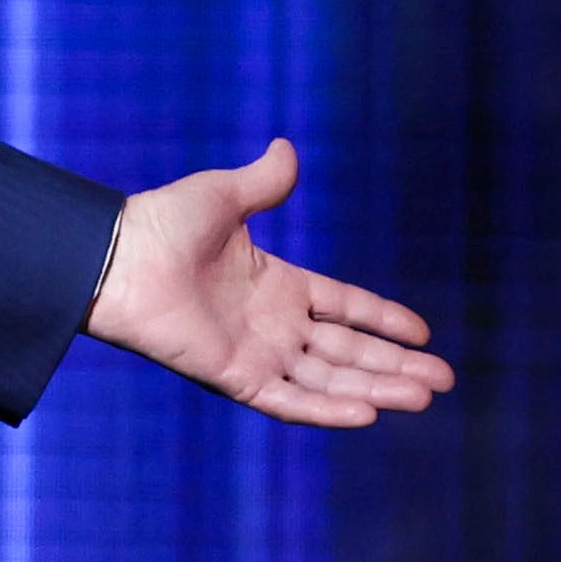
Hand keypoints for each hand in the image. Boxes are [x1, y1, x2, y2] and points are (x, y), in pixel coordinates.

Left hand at [85, 138, 450, 426]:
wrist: (117, 256)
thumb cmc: (160, 223)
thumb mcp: (223, 196)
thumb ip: (263, 182)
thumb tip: (286, 147)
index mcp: (275, 283)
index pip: (344, 306)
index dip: (383, 319)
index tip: (424, 333)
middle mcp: (272, 324)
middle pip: (348, 350)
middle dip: (396, 365)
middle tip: (443, 380)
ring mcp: (256, 352)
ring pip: (329, 378)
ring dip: (375, 389)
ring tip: (423, 396)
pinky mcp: (235, 376)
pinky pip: (288, 399)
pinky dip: (326, 408)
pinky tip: (367, 413)